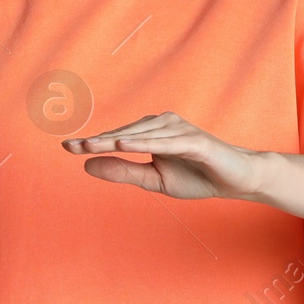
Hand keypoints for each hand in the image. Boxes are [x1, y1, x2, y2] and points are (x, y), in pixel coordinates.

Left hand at [61, 111, 268, 200]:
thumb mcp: (155, 180)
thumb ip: (124, 171)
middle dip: (97, 140)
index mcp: (152, 133)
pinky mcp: (194, 140)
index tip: (67, 147)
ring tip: (90, 146)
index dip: (94, 143)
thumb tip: (87, 166)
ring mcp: (179, 129)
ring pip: (141, 135)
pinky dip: (144, 142)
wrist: (236, 179)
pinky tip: (124, 145)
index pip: (118, 138)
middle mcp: (163, 124)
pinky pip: (165, 141)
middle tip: (70, 146)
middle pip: (125, 133)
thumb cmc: (197, 176)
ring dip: (115, 140)